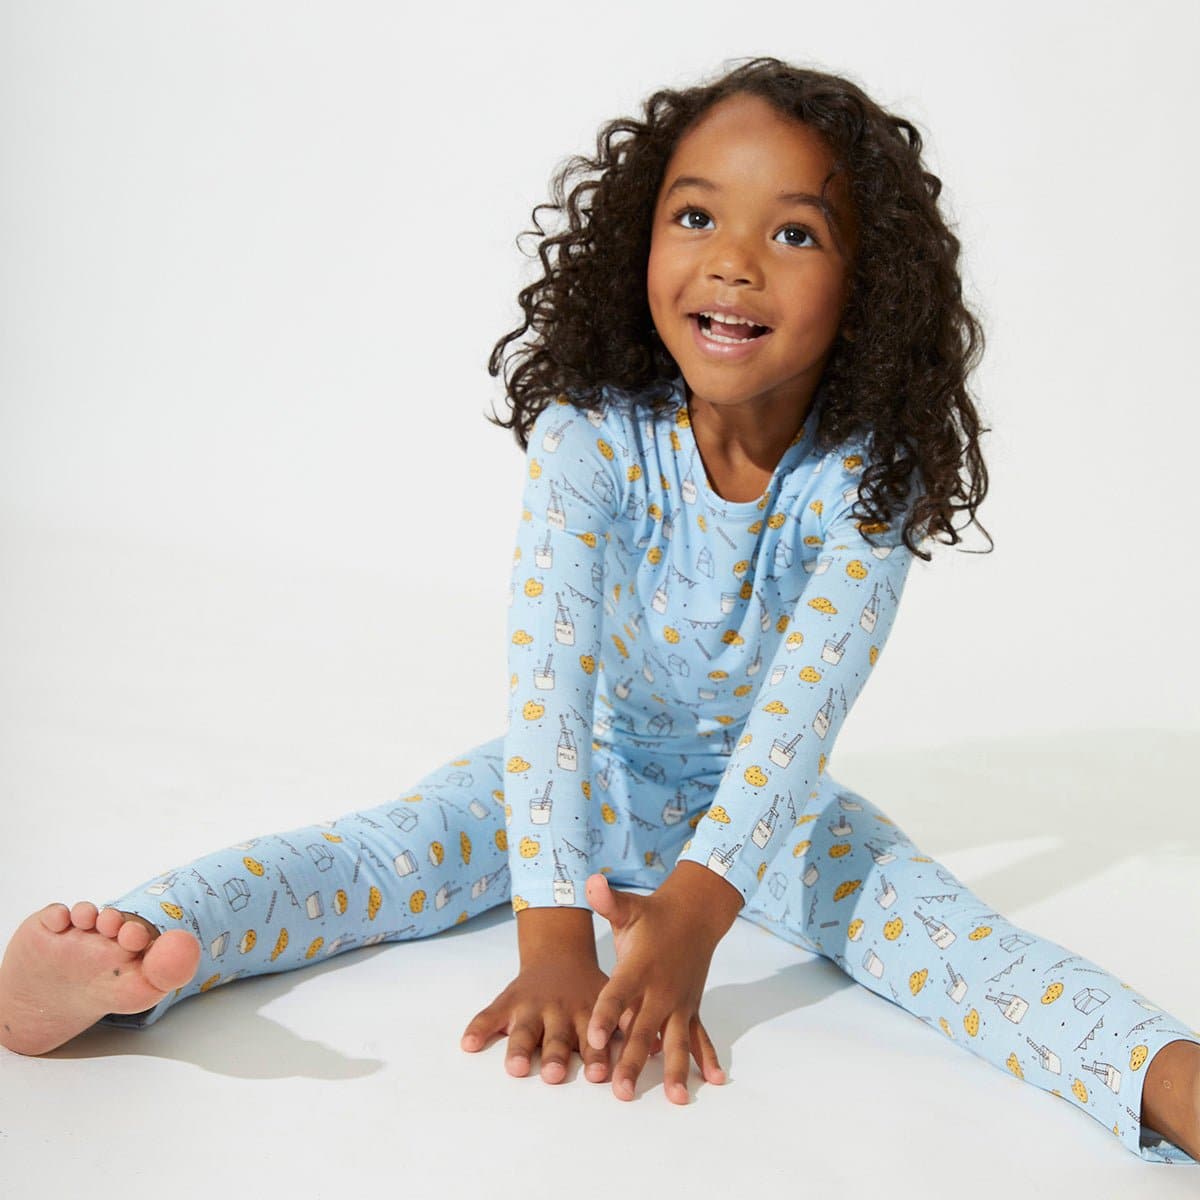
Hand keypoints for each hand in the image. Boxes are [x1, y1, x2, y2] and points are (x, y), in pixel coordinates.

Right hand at [461, 952, 647, 1084]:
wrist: (558, 956)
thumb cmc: (588, 987)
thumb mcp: (611, 991)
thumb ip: (628, 1021)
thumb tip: (661, 1048)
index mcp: (587, 1009)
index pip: (594, 1036)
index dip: (597, 1054)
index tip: (601, 1074)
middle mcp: (558, 1011)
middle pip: (558, 1039)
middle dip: (558, 1058)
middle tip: (558, 1076)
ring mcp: (532, 1008)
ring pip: (524, 1032)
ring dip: (520, 1050)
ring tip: (516, 1068)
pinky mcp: (509, 1005)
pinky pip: (490, 1016)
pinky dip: (478, 1027)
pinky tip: (467, 1042)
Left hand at [585, 872, 726, 1103]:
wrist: (695, 915)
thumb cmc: (653, 915)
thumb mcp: (629, 907)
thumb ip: (609, 901)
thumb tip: (591, 881)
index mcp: (639, 966)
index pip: (618, 993)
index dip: (607, 1015)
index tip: (595, 1040)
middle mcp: (661, 988)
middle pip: (643, 1029)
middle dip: (633, 1061)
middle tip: (621, 1091)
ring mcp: (679, 1002)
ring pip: (676, 1041)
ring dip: (675, 1070)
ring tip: (675, 1099)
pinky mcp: (691, 1008)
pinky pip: (700, 1037)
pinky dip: (708, 1058)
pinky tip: (715, 1080)